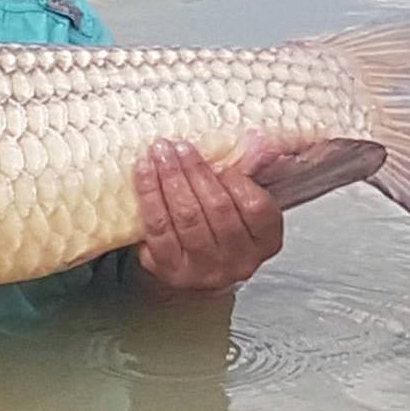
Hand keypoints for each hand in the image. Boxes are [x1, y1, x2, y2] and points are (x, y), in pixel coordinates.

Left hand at [132, 131, 285, 298]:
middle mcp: (238, 262)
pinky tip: (145, 171)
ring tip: (161, 153)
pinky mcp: (169, 270)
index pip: (256, 207)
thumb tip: (258, 140)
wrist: (189, 266)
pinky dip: (149, 195)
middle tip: (179, 147)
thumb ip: (251, 171)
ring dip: (170, 178)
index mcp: (264, 242)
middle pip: (217, 209)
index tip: (218, 159)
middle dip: (195, 171)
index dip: (236, 179)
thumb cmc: (218, 226)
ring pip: (186, 217)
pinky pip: (158, 228)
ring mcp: (203, 270)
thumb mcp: (240, 200)